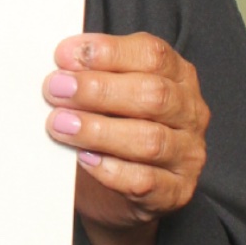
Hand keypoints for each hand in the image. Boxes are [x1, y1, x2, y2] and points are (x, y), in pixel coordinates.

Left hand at [43, 32, 208, 231]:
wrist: (118, 190)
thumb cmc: (111, 127)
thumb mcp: (108, 92)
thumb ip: (92, 75)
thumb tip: (59, 67)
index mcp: (177, 75)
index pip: (152, 55)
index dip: (108, 52)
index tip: (64, 55)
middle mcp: (189, 112)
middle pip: (152, 95)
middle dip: (98, 90)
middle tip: (56, 89)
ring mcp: (187, 154)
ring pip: (149, 140)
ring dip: (98, 130)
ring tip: (60, 124)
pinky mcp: (176, 192)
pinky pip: (145, 181)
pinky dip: (110, 169)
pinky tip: (84, 158)